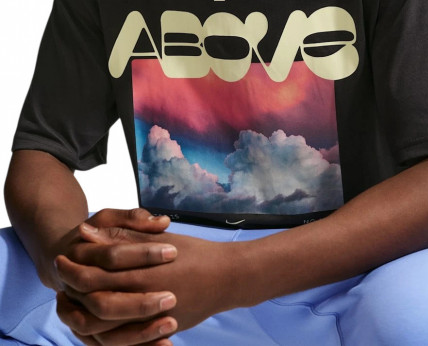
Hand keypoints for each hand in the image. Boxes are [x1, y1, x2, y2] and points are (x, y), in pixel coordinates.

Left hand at [56, 230, 240, 343]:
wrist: (226, 277)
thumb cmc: (192, 253)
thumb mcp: (156, 239)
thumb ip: (121, 237)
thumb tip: (85, 232)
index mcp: (141, 273)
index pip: (95, 275)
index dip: (75, 268)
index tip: (63, 259)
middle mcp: (142, 299)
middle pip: (94, 302)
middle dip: (74, 290)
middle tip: (61, 278)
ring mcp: (149, 320)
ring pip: (103, 326)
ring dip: (82, 313)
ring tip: (70, 300)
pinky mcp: (156, 331)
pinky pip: (121, 338)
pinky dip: (103, 330)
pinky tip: (94, 318)